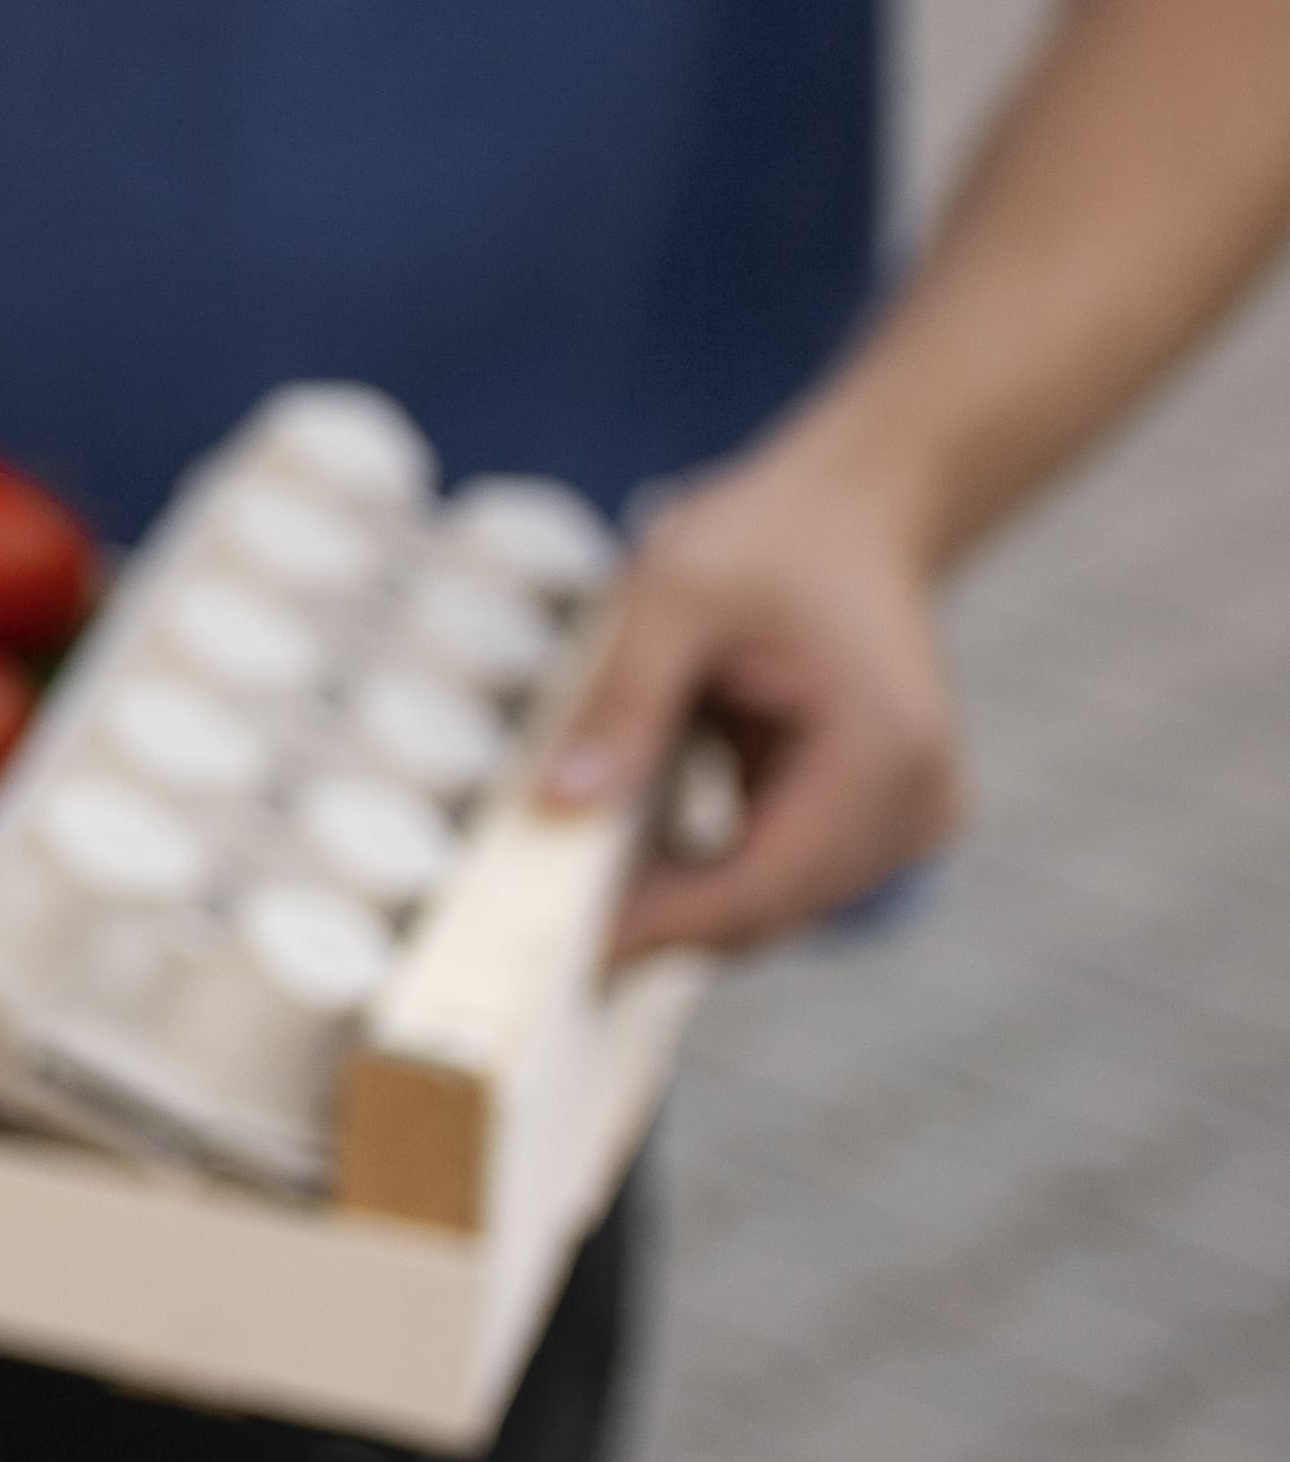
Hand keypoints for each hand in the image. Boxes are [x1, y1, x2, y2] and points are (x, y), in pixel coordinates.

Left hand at [540, 440, 968, 963]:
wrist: (852, 515)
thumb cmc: (772, 539)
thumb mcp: (674, 594)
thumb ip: (624, 700)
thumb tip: (562, 805)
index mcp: (886, 753)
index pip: (767, 884)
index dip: (665, 925)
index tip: (569, 947)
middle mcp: (919, 803)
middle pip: (773, 909)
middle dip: (665, 923)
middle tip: (543, 925)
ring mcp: (907, 819)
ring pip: (775, 905)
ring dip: (682, 903)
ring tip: (577, 882)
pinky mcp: (874, 821)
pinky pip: (780, 874)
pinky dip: (706, 873)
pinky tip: (630, 856)